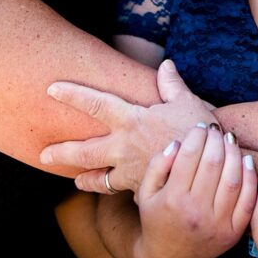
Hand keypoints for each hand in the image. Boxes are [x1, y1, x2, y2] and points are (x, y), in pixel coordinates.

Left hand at [41, 60, 216, 192]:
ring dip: (84, 179)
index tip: (52, 89)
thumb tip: (165, 65)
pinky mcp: (141, 189)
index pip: (95, 104)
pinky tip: (116, 192)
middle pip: (83, 151)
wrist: (214, 166)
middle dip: (61, 152)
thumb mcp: (186, 101)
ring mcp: (130, 171)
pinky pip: (123, 192)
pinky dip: (118, 191)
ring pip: (97, 178)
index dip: (72, 95)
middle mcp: (124, 146)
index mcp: (132, 120)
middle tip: (43, 155)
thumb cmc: (201, 129)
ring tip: (75, 181)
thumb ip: (171, 84)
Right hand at [133, 124, 257, 257]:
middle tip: (216, 129)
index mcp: (174, 199)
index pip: (189, 156)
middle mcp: (197, 211)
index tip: (199, 127)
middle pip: (213, 163)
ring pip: (233, 178)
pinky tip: (247, 160)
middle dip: (215, 140)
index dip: (196, 136)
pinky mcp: (233, 232)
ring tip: (230, 140)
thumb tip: (177, 143)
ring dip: (234, 153)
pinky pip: (248, 200)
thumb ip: (158, 166)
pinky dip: (251, 177)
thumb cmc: (157, 220)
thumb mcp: (147, 194)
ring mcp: (218, 223)